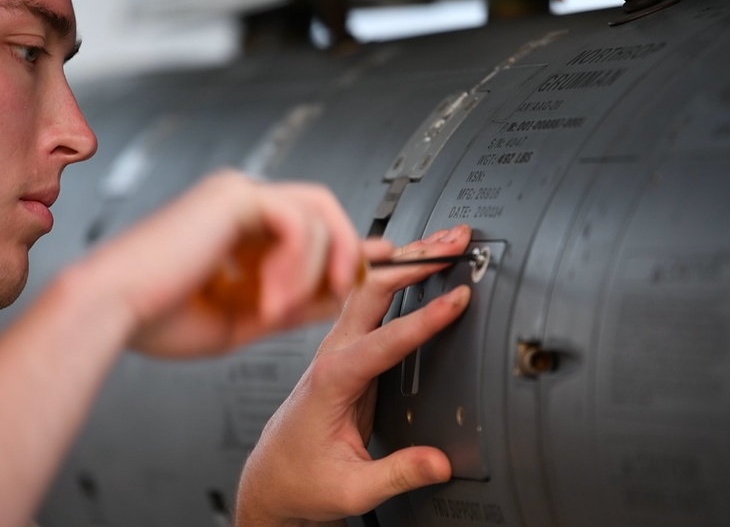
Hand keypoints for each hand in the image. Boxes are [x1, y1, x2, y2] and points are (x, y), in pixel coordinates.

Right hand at [77, 170, 362, 357]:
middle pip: (323, 208)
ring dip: (314, 270)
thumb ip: (294, 303)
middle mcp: (240, 204)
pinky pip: (298, 221)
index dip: (347, 247)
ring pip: (318, 213)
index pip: (309, 226)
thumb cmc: (159, 318)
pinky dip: (297, 263)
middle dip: (349, 248)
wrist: (110, 313)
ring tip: (282, 310)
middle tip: (353, 287)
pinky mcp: (234, 195)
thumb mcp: (245, 317)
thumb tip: (341, 296)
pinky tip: (270, 295)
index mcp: (238, 230)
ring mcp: (237, 194)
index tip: (376, 269)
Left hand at [235, 225, 472, 524]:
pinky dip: (394, 274)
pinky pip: (369, 300)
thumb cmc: (300, 478)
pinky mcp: (345, 350)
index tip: (457, 300)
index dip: (425, 318)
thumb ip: (397, 474)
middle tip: (454, 244)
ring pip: (370, 287)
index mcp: (332, 380)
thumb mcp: (351, 489)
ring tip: (444, 241)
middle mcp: (331, 355)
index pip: (385, 339)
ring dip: (406, 261)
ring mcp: (336, 348)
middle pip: (372, 291)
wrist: (272, 477)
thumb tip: (439, 462)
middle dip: (414, 263)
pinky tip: (414, 260)